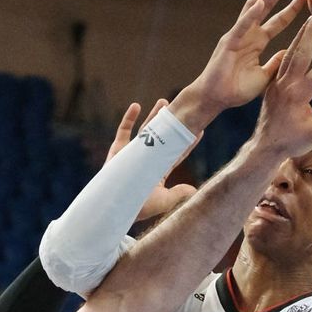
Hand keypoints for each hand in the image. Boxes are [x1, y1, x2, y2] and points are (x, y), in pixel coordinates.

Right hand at [104, 101, 196, 224]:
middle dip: (171, 124)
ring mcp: (131, 154)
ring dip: (154, 116)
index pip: (175, 154)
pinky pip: (123, 131)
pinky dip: (128, 118)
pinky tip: (136, 105)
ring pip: (145, 131)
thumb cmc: (139, 208)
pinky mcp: (118, 151)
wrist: (114, 208)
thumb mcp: (163, 201)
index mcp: (157, 171)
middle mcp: (145, 161)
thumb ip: (178, 194)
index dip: (186, 142)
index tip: (197, 130)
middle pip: (161, 138)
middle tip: (180, 110)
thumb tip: (194, 190)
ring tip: (164, 102)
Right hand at [172, 0, 307, 131]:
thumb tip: (287, 53)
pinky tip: (262, 3)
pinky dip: (251, 15)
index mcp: (257, 42)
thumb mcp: (263, 76)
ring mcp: (238, 36)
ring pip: (253, 9)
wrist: (215, 99)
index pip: (277, 21)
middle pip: (266, 7)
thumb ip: (275, 64)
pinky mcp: (228, 43)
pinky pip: (241, 26)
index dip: (290, 9)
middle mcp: (248, 34)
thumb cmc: (235, 90)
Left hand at [250, 10, 311, 162]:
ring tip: (310, 19)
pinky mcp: (272, 86)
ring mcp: (277, 83)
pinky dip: (290, 49)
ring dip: (300, 35)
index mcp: (298, 95)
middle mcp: (286, 85)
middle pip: (299, 53)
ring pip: (289, 53)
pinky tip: (296, 42)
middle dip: (309, 32)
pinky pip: (281, 62)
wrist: (264, 147)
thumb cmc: (290, 143)